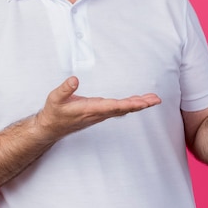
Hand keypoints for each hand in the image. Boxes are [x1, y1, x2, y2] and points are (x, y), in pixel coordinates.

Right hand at [36, 76, 161, 139]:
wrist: (51, 128)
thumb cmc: (54, 113)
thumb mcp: (54, 99)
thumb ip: (64, 89)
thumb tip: (74, 79)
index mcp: (89, 109)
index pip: (113, 107)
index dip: (129, 104)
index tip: (142, 102)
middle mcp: (98, 113)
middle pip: (123, 109)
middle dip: (140, 104)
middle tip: (156, 99)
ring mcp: (100, 114)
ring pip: (122, 109)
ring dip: (138, 104)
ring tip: (152, 99)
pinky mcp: (99, 113)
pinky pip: (118, 109)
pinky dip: (130, 105)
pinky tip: (138, 102)